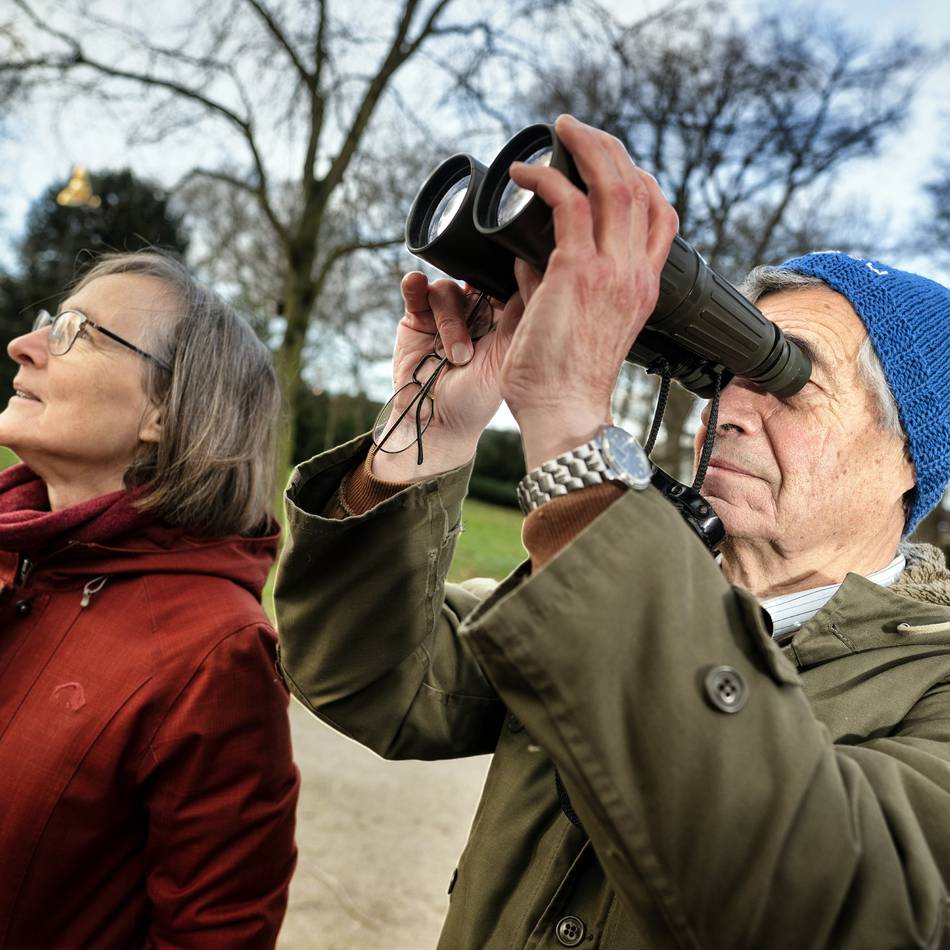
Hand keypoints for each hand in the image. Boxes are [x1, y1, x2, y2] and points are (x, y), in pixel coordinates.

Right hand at [371, 273, 523, 479]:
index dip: (504, 281)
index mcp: (501, 320)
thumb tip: (530, 279)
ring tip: (453, 355)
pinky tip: (416, 284)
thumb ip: (515, 320)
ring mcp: (444, 314)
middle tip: (475, 338)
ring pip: (446, 291)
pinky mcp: (416, 318)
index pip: (504, 285)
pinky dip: (414, 285)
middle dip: (474, 303)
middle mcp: (474, 313)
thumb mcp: (503, 359)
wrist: (435, 422)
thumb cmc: (474, 400)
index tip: (502, 292)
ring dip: (449, 321)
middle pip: (473, 281)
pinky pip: (416, 290)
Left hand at [498, 115, 678, 469]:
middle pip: (641, 188)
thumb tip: (527, 256)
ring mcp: (612, 271)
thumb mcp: (573, 324)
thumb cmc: (563, 381)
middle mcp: (636, 273)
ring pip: (614, 184)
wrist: (563, 412)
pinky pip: (568, 204)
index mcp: (641, 287)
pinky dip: (545, 180)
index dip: (640, 179)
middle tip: (578, 131)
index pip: (661, 217)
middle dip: (610, 148)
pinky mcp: (577, 273)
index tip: (609, 164)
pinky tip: (523, 174)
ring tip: (560, 131)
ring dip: (586, 147)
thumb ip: (554, 283)